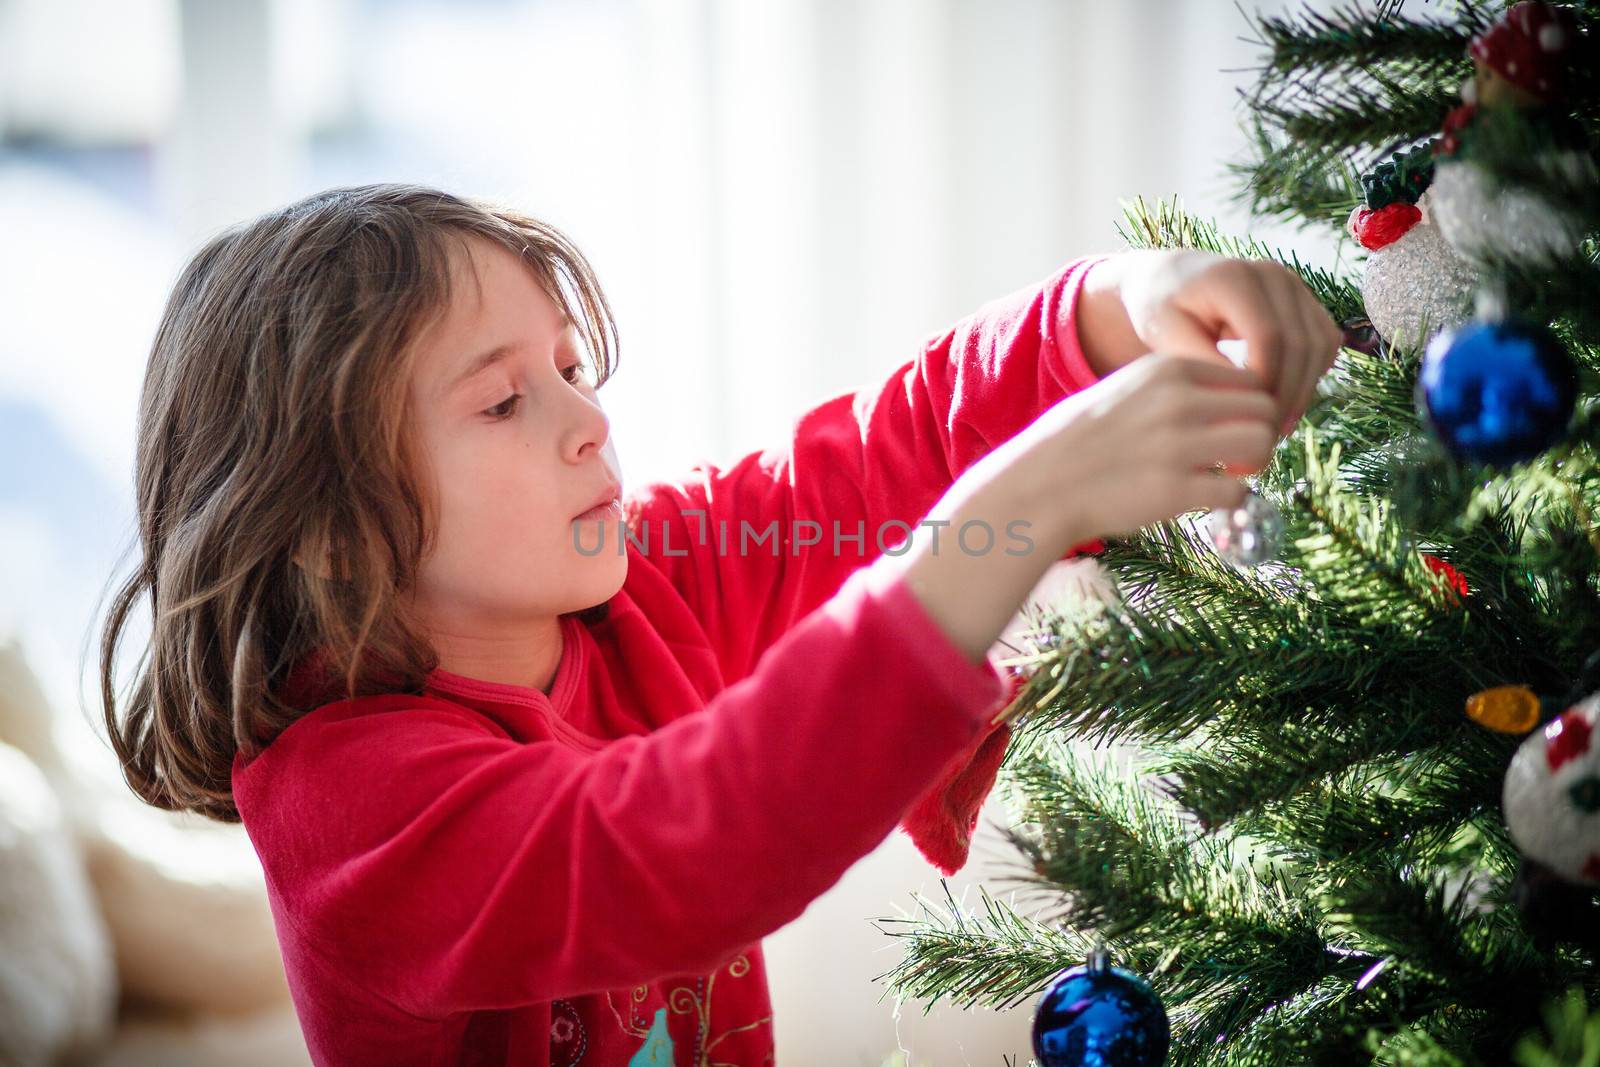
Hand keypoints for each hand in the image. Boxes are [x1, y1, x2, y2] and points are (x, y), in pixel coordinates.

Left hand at [1076, 249, 1342, 436]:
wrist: (1169, 280)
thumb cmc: (1159, 310)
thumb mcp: (1164, 334)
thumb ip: (1198, 360)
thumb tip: (1239, 394)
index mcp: (1233, 277)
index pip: (1268, 336)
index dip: (1266, 382)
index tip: (1247, 420)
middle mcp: (1271, 274)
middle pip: (1299, 343)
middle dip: (1287, 394)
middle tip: (1266, 436)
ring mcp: (1293, 285)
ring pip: (1319, 345)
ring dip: (1304, 390)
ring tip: (1275, 426)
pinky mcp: (1304, 301)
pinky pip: (1324, 343)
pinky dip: (1311, 375)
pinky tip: (1284, 402)